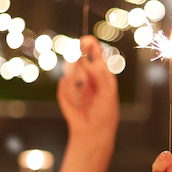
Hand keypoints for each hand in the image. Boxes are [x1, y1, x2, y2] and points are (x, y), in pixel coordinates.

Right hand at [58, 36, 118, 150]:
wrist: (92, 128)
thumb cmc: (105, 110)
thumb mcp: (108, 92)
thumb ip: (99, 75)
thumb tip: (87, 60)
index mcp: (100, 67)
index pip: (92, 47)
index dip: (87, 43)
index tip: (83, 44)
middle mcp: (85, 69)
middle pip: (76, 54)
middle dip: (79, 65)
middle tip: (84, 80)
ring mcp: (73, 78)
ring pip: (69, 68)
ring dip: (76, 82)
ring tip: (84, 95)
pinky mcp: (63, 88)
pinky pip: (64, 83)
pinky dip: (71, 93)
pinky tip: (78, 103)